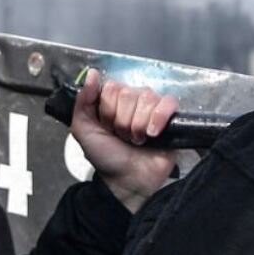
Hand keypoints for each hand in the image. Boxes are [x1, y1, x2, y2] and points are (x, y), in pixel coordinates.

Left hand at [70, 68, 178, 213]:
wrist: (126, 181)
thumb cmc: (105, 156)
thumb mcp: (83, 130)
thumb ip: (82, 101)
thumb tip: (91, 73)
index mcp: (112, 100)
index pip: (111, 87)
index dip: (108, 110)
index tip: (106, 127)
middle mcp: (133, 101)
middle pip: (129, 93)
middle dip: (122, 121)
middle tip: (122, 136)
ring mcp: (152, 108)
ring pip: (147, 98)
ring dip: (138, 125)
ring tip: (136, 140)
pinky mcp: (171, 117)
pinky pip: (168, 102)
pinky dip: (159, 118)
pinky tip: (152, 134)